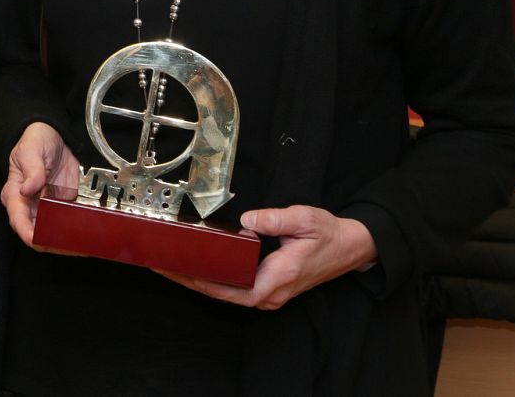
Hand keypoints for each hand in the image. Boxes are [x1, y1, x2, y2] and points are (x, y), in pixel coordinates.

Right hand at [0, 121, 81, 245]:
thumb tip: (28, 189)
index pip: (18, 220)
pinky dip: (76, 232)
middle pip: (35, 234)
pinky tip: (88, 235)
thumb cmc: (35, 141)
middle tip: (68, 245)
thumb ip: (31, 170)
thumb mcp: (31, 150)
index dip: (27, 234)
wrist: (54, 136)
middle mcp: (29, 205)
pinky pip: (67, 225)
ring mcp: (45, 209)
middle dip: (50, 243)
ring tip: (81, 245)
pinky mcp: (61, 207)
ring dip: (65, 242)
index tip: (39, 240)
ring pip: (52, 234)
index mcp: (15, 193)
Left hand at [156, 205, 376, 308]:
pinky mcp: (269, 287)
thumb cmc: (329, 234)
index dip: (206, 284)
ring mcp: (271, 292)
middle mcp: (273, 291)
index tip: (182, 272)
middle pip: (225, 294)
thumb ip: (276, 219)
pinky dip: (214, 281)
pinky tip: (196, 268)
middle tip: (163, 266)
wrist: (351, 247)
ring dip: (200, 282)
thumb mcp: (305, 219)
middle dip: (192, 282)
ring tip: (171, 267)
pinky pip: (236, 288)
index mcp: (280, 276)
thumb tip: (248, 220)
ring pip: (229, 294)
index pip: (236, 290)